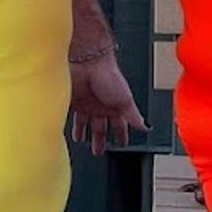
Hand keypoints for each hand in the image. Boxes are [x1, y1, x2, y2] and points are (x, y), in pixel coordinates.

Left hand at [67, 43, 141, 157]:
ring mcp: (85, 103)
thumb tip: (145, 127)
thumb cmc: (108, 73)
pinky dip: (69, 124)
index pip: (119, 124)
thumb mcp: (125, 99)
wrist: (88, 61)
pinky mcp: (72, 101)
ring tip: (81, 140)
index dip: (120, 134)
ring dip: (82, 132)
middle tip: (98, 150)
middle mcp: (99, 105)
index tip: (121, 143)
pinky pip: (70, 116)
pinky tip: (65, 130)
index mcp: (114, 106)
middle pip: (99, 126)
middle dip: (99, 139)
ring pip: (84, 122)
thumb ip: (133, 115)